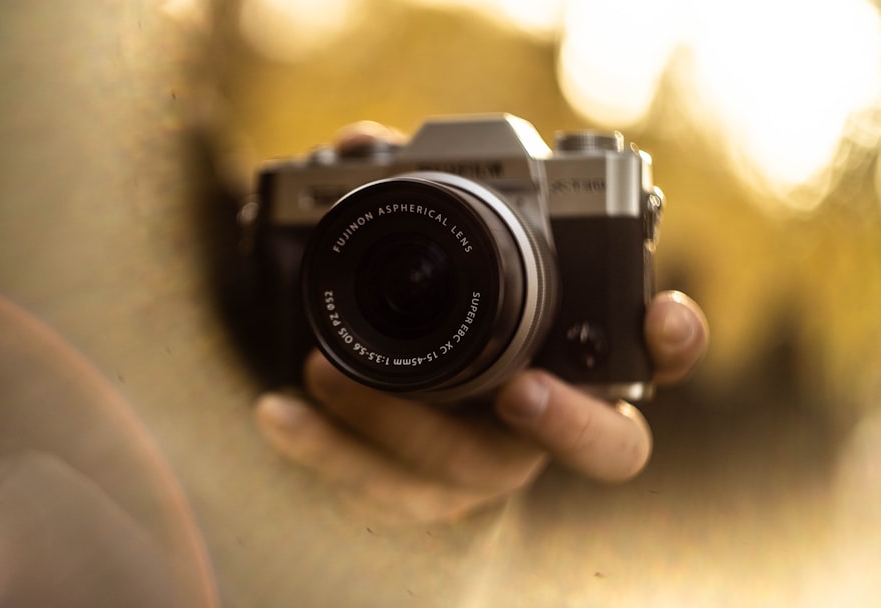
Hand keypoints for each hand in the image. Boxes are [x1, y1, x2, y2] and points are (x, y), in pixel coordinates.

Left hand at [252, 122, 708, 524]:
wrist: (401, 422)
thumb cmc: (438, 316)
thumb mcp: (434, 246)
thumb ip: (410, 187)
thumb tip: (359, 141)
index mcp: (578, 359)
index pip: (655, 357)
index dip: (673, 340)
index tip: (660, 316)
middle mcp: (549, 422)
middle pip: (605, 449)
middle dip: (570, 423)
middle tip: (518, 393)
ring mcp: (486, 471)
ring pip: (469, 476)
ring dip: (398, 426)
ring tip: (322, 371)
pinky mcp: (419, 501)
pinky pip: (380, 494)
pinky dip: (323, 452)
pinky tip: (277, 413)